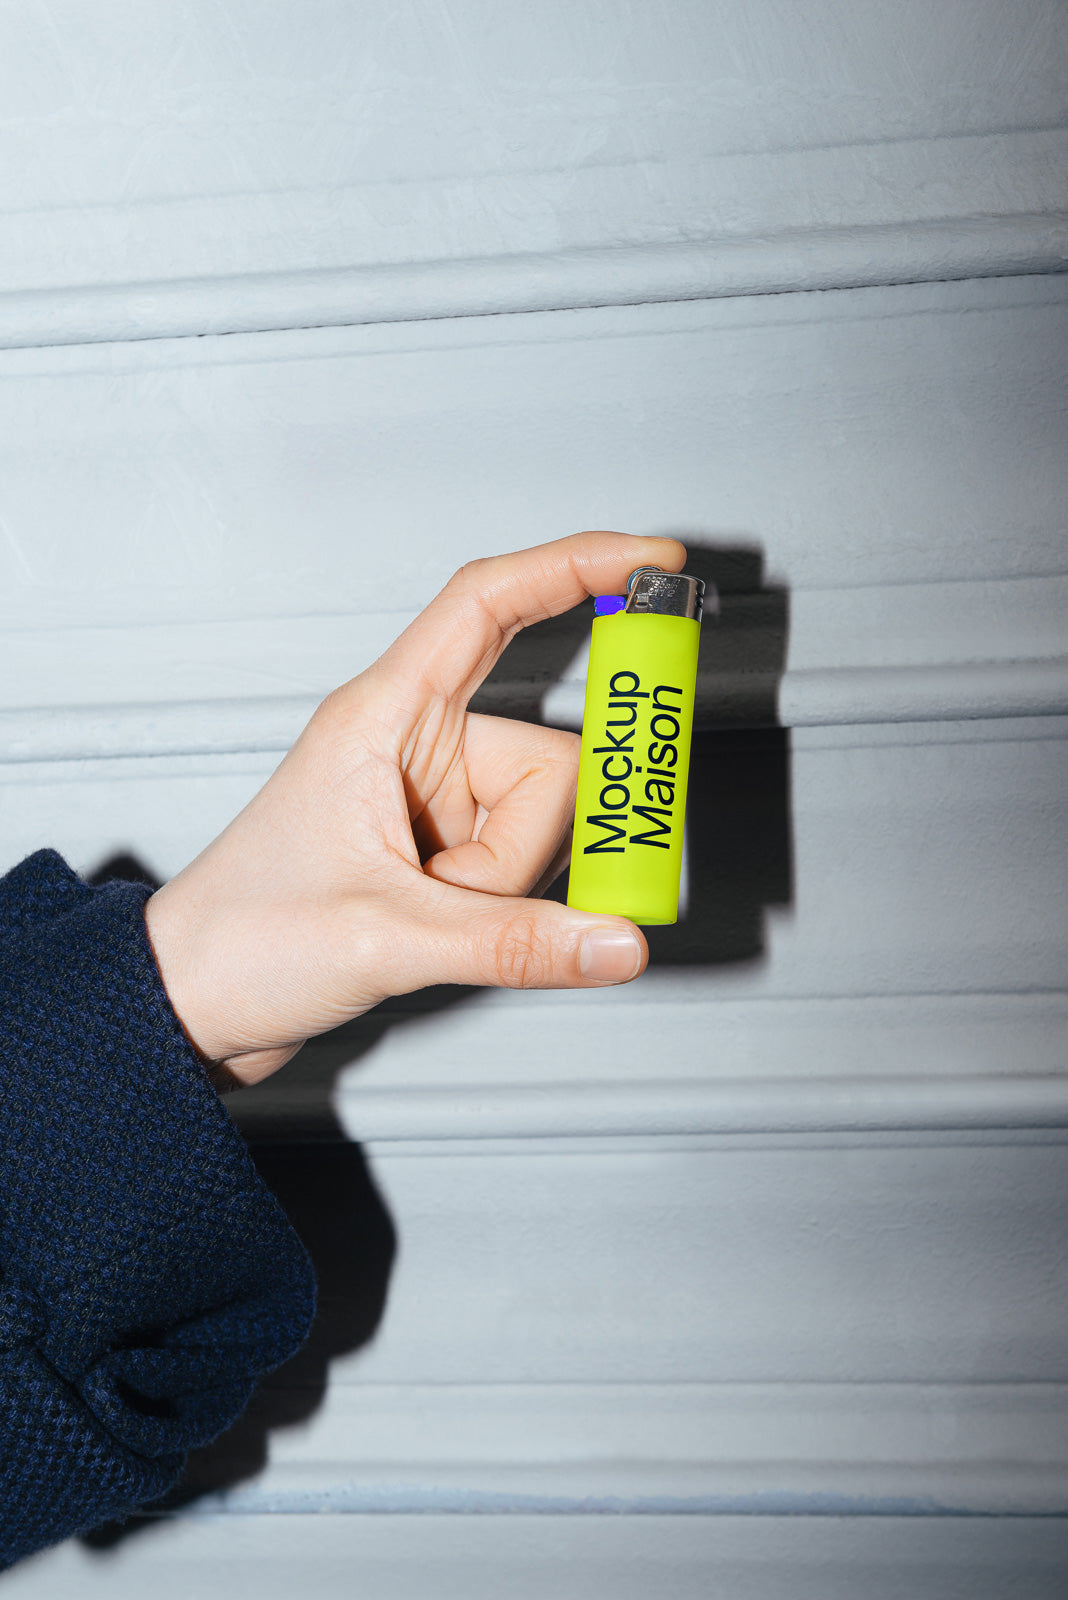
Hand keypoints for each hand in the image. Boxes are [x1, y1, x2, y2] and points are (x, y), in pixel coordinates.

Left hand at [145, 530, 686, 1084]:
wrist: (194, 1000)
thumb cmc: (242, 936)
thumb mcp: (386, 935)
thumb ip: (514, 940)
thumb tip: (616, 938)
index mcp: (384, 716)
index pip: (489, 605)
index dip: (575, 568)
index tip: (652, 561)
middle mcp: (415, 746)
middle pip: (547, 757)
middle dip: (528, 844)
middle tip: (476, 889)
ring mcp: (434, 801)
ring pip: (541, 822)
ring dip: (506, 884)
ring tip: (429, 915)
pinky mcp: (444, 851)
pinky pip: (522, 861)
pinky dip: (505, 903)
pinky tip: (442, 923)